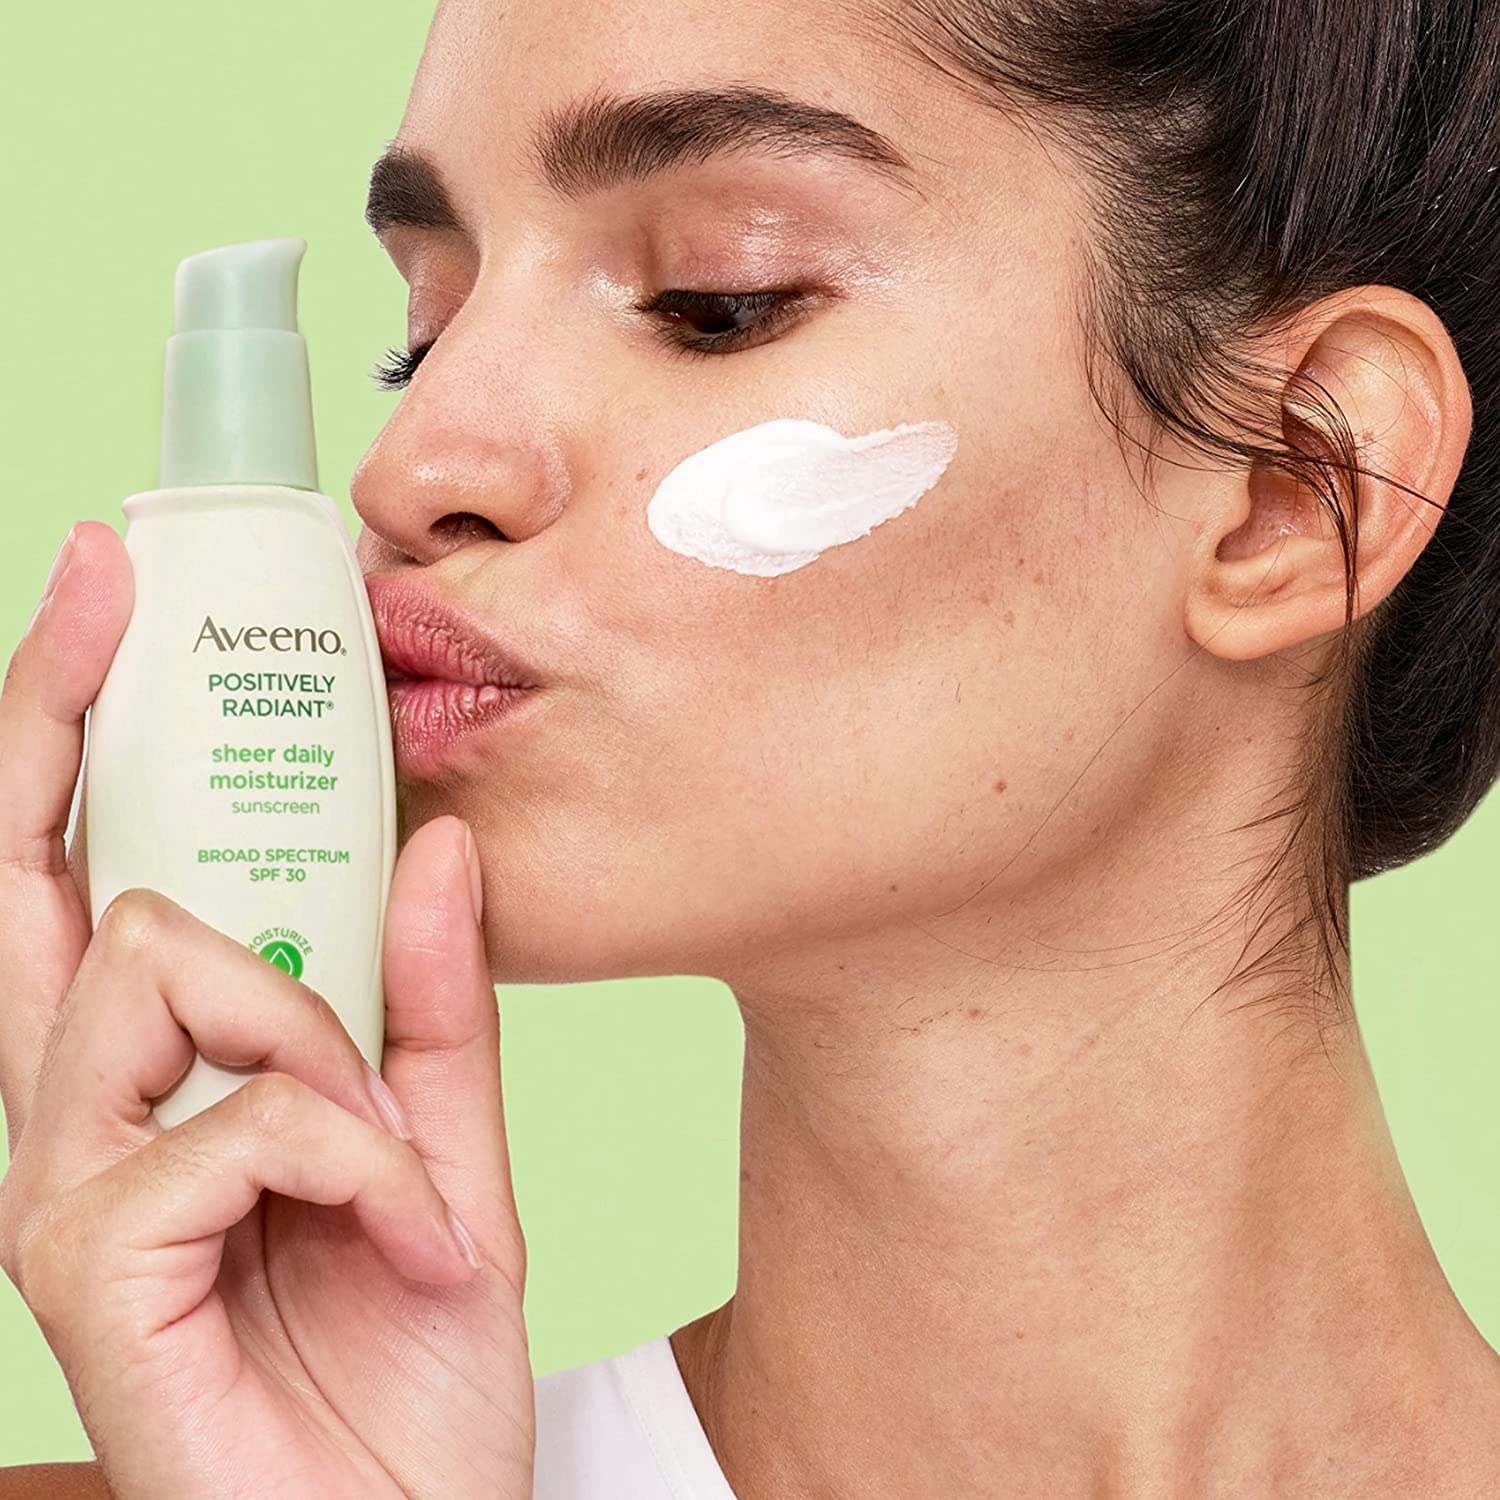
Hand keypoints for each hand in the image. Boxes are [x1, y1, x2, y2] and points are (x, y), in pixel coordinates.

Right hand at [0, 522, 534, 1498]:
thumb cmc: (408, 1352)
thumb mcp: (447, 1148)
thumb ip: (436, 1004)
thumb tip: (437, 841)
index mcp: (158, 1080)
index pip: (84, 870)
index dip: (68, 723)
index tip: (100, 583)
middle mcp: (81, 1117)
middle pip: (38, 872)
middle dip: (61, 712)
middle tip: (109, 592)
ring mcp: (67, 1192)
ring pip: (158, 966)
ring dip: (312, 1027)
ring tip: (388, 1145)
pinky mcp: (89, 1273)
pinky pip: (237, 1119)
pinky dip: (356, 1155)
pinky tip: (401, 1234)